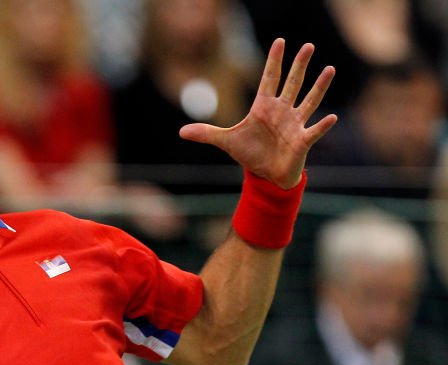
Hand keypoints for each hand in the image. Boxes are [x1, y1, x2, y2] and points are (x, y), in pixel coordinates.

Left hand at [179, 39, 337, 188]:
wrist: (265, 175)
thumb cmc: (250, 153)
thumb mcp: (226, 141)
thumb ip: (206, 133)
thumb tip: (181, 132)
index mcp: (263, 107)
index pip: (269, 79)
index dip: (273, 61)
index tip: (280, 41)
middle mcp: (282, 111)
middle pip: (292, 84)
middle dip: (299, 66)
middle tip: (308, 45)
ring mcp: (294, 125)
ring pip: (308, 101)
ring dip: (318, 87)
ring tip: (329, 69)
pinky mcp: (301, 141)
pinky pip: (314, 131)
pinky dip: (322, 126)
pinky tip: (332, 117)